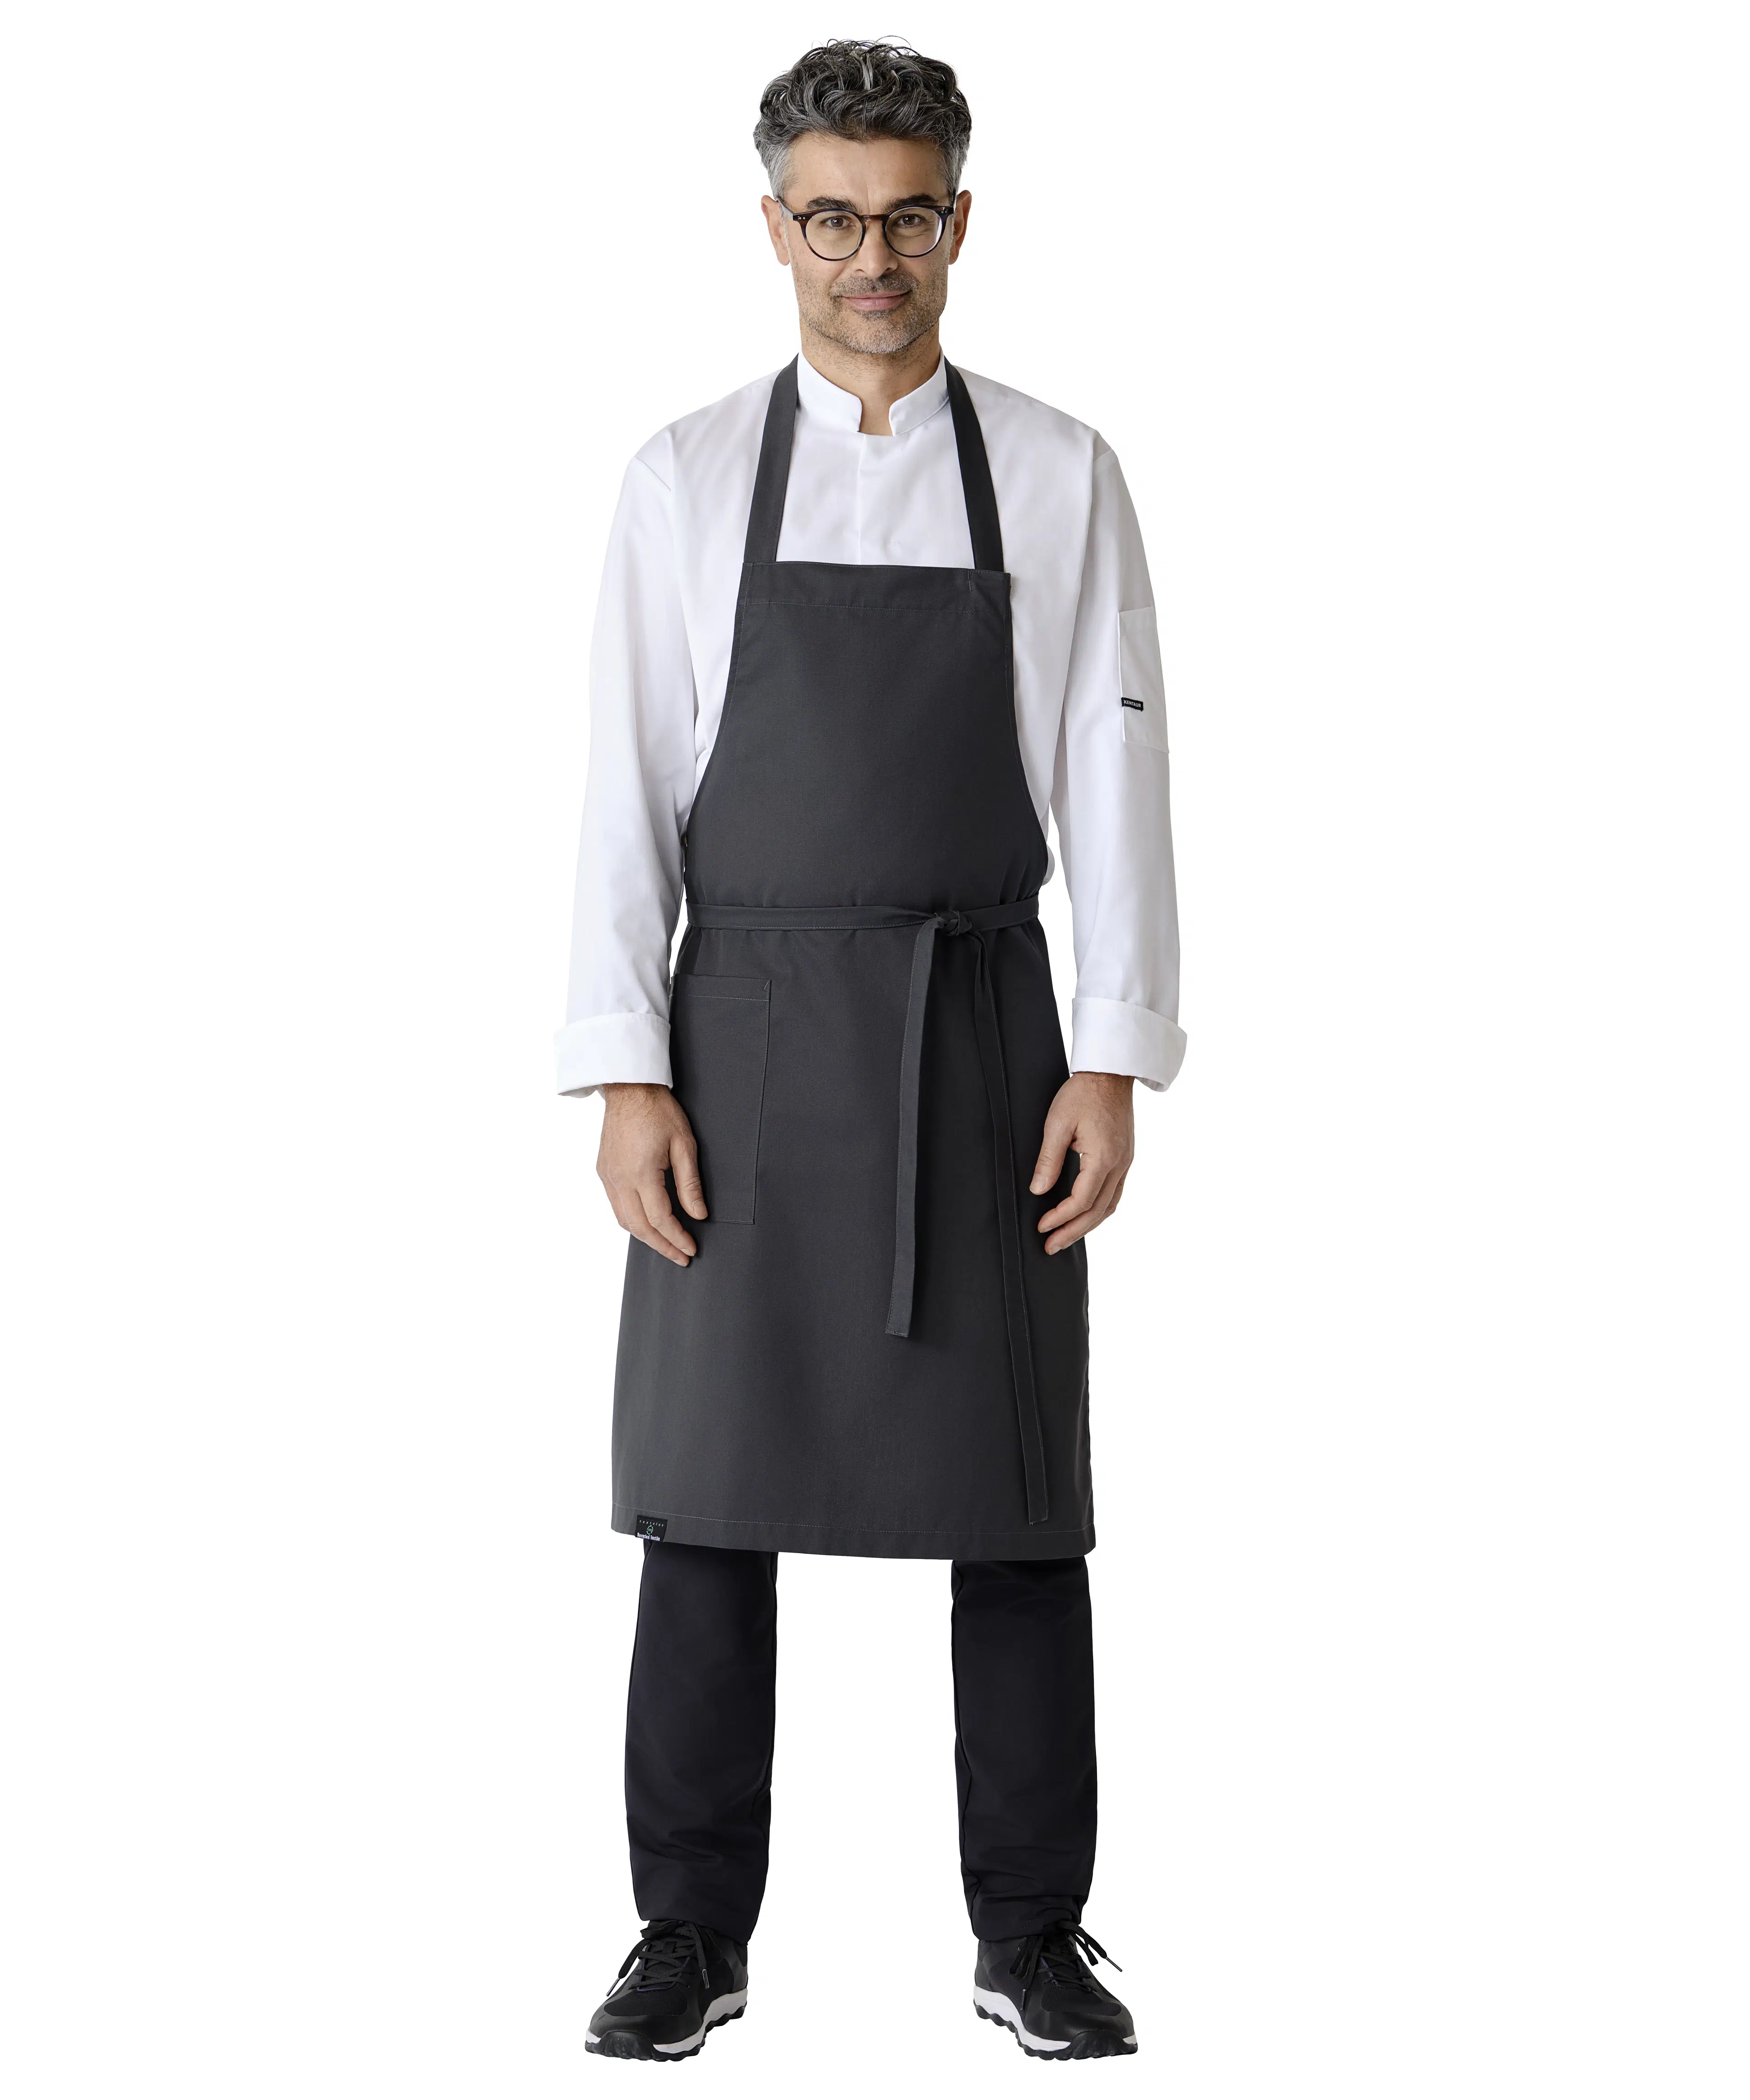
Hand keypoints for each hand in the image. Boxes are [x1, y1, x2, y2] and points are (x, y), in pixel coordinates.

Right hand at [597, 1083, 706, 1266]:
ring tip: (666, 1245)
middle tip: (681, 1257)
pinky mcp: (603, 1171)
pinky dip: (632, 1221)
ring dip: (645, 1237)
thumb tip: (699, 1214)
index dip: (677, 1238)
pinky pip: (616, 1206)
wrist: (629, 1088)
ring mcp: (608, 1176)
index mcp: (641, 1173)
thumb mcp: (684, 1144)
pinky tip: (647, 1223)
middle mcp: (619, 1179)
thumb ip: (690, 1183)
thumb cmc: (658, 1110)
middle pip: (639, 1227)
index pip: (661, 1219)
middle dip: (662, 1246)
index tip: (691, 1249)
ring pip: (624, 1220)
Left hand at [1030, 1072, 1135, 1254]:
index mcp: (1103, 1157)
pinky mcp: (1125, 1158)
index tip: (1041, 1227)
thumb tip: (1038, 1190)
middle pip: (1097, 1211)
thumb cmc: (1082, 1092)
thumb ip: (1048, 1159)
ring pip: (1109, 1206)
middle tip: (1051, 1247)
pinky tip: (1085, 1216)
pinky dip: (1099, 1210)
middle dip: (1072, 1232)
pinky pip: (1115, 1193)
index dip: (1060, 1218)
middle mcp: (1120, 1164)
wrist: (1110, 1073)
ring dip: (1087, 1225)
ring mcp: (1126, 1162)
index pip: (1081, 1200)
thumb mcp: (1057, 1123)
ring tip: (1065, 1237)